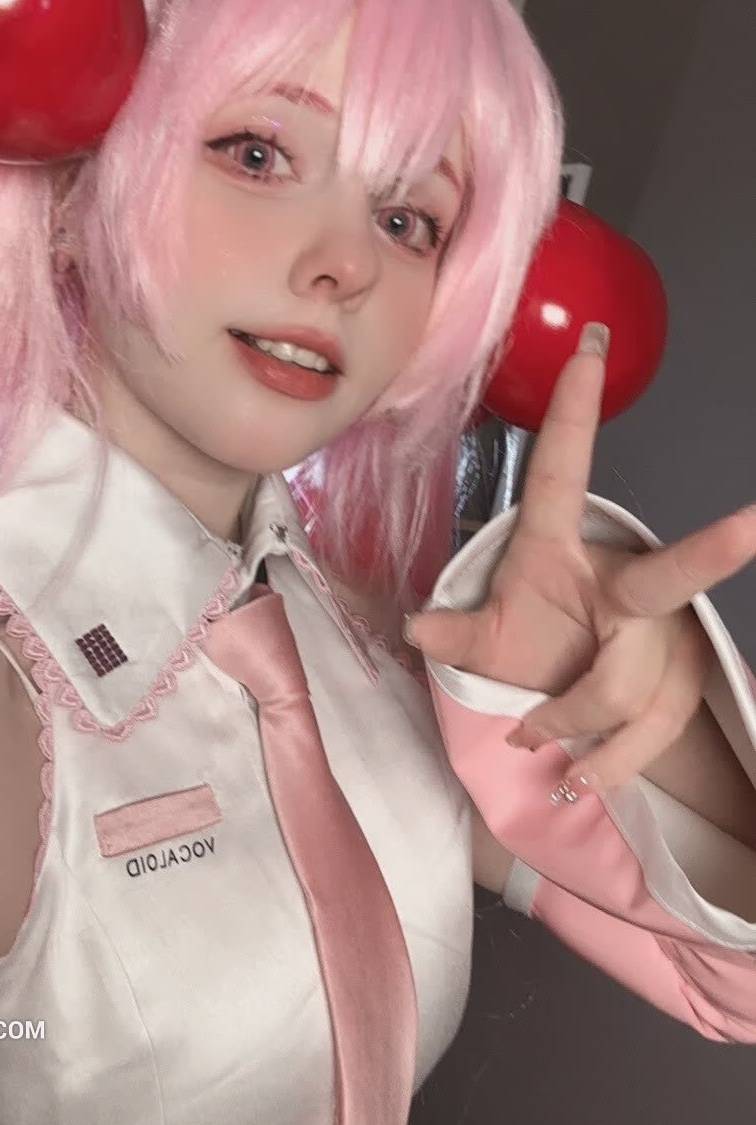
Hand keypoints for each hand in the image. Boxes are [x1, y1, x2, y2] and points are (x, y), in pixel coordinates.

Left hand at [408, 322, 755, 795]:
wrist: (581, 710)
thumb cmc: (532, 650)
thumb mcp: (488, 641)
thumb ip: (456, 633)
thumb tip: (412, 625)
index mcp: (560, 549)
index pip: (566, 471)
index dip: (574, 409)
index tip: (588, 343)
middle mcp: (624, 586)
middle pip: (666, 578)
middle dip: (712, 550)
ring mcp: (660, 637)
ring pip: (624, 689)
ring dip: (569, 720)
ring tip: (531, 734)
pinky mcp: (678, 686)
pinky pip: (643, 735)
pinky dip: (604, 764)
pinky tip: (576, 780)